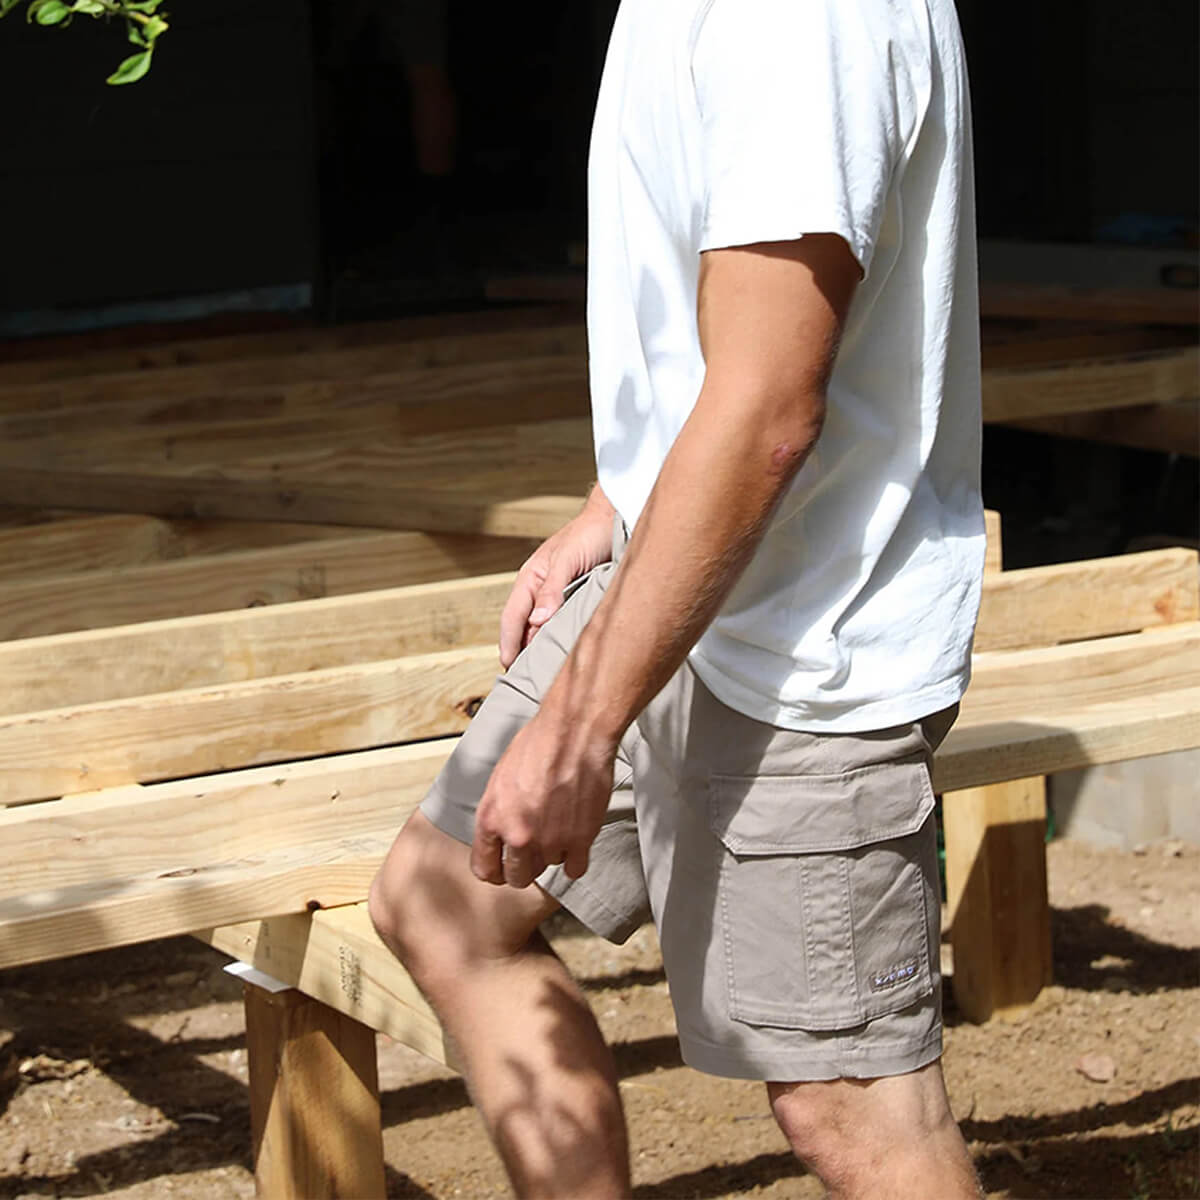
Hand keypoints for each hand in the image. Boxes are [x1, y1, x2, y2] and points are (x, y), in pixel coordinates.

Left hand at [470, 705, 616, 886]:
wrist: (574, 732)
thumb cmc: (537, 744)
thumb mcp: (500, 778)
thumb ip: (499, 813)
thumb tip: (501, 834)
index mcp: (491, 818)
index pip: (485, 869)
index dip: (496, 871)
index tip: (504, 869)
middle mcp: (518, 835)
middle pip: (518, 877)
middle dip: (524, 867)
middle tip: (533, 852)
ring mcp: (550, 840)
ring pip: (548, 866)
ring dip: (553, 852)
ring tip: (559, 824)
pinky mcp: (580, 839)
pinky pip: (575, 869)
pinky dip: (576, 858)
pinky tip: (575, 840)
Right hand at [499, 488, 615, 668]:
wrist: (616, 519)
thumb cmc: (589, 534)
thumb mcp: (569, 560)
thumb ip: (552, 588)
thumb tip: (536, 622)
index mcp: (530, 578)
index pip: (512, 618)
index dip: (508, 643)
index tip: (508, 667)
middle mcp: (541, 590)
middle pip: (524, 628)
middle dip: (520, 653)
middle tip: (523, 681)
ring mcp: (558, 596)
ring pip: (543, 629)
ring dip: (540, 650)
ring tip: (542, 676)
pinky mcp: (577, 600)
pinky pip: (563, 625)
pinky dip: (560, 641)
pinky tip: (566, 656)